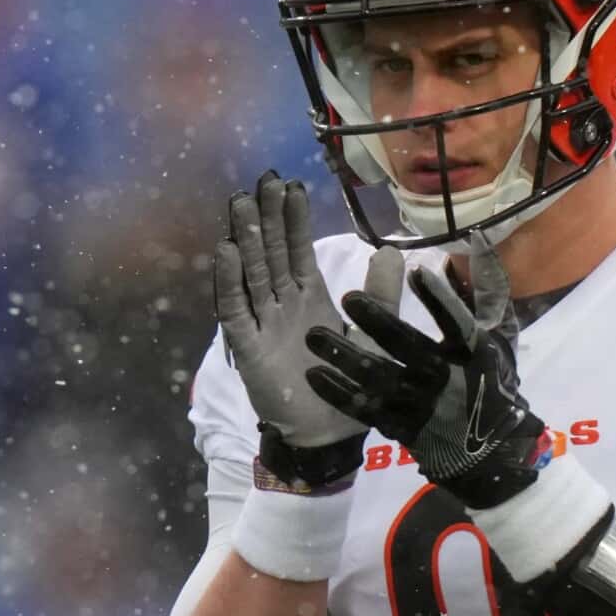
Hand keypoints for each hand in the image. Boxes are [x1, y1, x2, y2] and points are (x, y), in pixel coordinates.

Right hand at [213, 173, 380, 488]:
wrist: (330, 435)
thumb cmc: (349, 387)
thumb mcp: (374, 335)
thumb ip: (380, 295)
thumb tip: (392, 250)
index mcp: (310, 298)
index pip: (297, 250)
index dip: (293, 220)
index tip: (290, 185)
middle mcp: (282, 304)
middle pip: (270, 253)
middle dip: (266, 218)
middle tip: (260, 180)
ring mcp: (262, 323)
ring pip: (251, 273)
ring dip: (245, 239)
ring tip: (241, 204)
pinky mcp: (248, 348)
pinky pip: (235, 311)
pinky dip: (229, 282)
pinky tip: (224, 252)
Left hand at [303, 240, 547, 509]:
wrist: (485, 450)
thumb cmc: (490, 383)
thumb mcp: (499, 337)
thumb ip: (488, 292)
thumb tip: (479, 242)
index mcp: (471, 352)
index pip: (456, 321)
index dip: (438, 298)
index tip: (417, 272)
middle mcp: (443, 377)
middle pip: (407, 346)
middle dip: (378, 321)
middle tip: (348, 298)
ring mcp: (418, 405)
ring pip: (376, 377)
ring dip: (343, 356)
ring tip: (314, 336)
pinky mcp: (398, 425)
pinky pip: (363, 408)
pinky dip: (337, 392)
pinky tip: (314, 374)